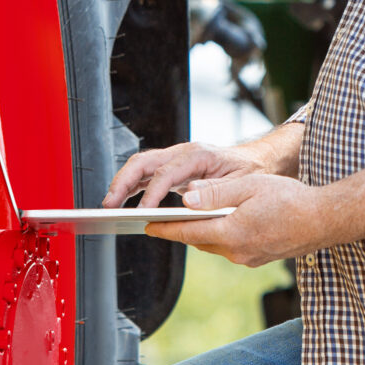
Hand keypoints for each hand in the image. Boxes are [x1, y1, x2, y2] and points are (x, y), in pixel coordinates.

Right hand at [103, 141, 265, 209]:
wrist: (256, 160)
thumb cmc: (249, 172)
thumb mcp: (240, 183)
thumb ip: (215, 191)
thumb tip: (188, 198)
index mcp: (198, 155)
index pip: (166, 173)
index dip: (152, 193)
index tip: (142, 212)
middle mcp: (183, 153)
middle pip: (144, 162)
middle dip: (123, 182)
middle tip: (109, 205)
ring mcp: (176, 159)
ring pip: (140, 166)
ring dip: (122, 184)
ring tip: (109, 206)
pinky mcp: (173, 168)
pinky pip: (147, 174)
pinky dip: (132, 186)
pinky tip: (122, 202)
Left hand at [142, 168, 364, 266]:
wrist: (324, 220)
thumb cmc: (291, 199)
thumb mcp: (250, 187)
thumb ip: (216, 194)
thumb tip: (187, 198)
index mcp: (232, 232)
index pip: (188, 232)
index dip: (164, 228)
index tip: (146, 226)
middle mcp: (237, 251)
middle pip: (198, 241)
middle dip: (180, 231)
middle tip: (162, 220)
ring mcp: (248, 258)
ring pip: (215, 245)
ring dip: (202, 234)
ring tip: (189, 220)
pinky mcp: (258, 259)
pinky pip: (230, 248)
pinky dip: (221, 237)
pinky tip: (222, 225)